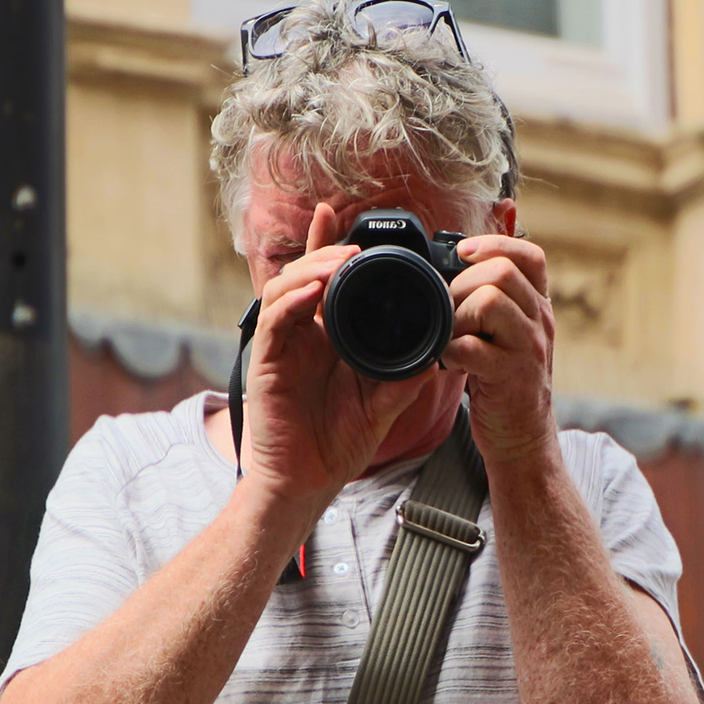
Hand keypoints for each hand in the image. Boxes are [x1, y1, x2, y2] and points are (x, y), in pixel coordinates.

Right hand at [240, 204, 437, 504]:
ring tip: (340, 261)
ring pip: (286, 289)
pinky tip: (314, 292)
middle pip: (304, 275)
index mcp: (327, 338)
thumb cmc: (338, 444)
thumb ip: (404, 377)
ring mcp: (281, 346)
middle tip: (354, 245)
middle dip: (326, 252)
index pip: (327, 282)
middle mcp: (301, 335)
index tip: (350, 220)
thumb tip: (438, 351)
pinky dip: (292, 300)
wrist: (308, 483)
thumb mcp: (383, 404)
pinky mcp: (265, 362)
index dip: (331, 248)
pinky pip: (273, 321)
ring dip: (311, 269)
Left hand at [442, 235, 558, 464]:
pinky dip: (450, 350)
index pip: (530, 255)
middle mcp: (540, 322)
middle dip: (463, 285)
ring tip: (451, 336)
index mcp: (539, 306)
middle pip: (502, 272)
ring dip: (457, 316)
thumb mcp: (510, 334)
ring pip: (490, 302)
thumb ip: (494, 303)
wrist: (523, 436)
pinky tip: (449, 360)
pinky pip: (472, 347)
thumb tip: (451, 271)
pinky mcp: (511, 376)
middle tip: (450, 312)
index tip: (462, 253)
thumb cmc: (505, 382)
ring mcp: (528, 349)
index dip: (494, 244)